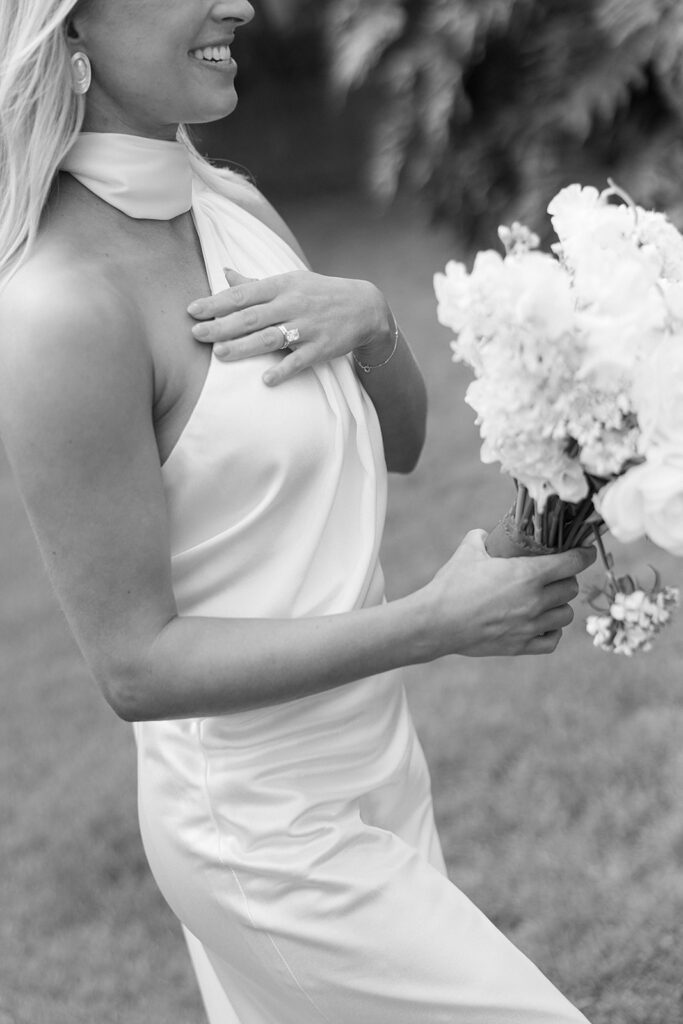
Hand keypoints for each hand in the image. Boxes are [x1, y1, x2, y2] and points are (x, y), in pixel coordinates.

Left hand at [187, 269, 393, 385]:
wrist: (364, 307)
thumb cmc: (319, 294)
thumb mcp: (290, 282)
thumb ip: (256, 283)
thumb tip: (225, 273)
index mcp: (282, 286)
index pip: (243, 294)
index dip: (216, 302)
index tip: (192, 310)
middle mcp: (292, 304)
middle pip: (251, 316)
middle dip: (221, 325)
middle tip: (195, 334)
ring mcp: (307, 327)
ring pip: (270, 338)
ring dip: (244, 346)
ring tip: (219, 354)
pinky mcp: (322, 348)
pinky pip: (300, 360)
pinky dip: (283, 370)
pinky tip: (266, 380)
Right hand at [417, 530, 596, 658]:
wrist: (436, 622)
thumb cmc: (451, 584)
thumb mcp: (468, 550)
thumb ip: (483, 537)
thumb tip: (488, 534)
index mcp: (527, 574)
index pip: (572, 563)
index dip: (584, 554)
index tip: (587, 551)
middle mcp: (535, 601)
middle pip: (571, 589)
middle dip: (566, 579)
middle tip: (556, 575)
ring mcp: (530, 626)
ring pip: (566, 615)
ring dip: (560, 606)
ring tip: (548, 600)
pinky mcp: (521, 646)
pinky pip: (553, 640)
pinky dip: (552, 631)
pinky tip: (542, 624)